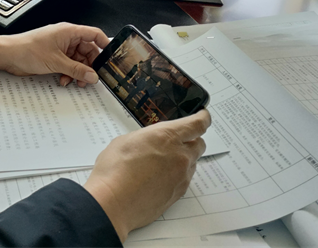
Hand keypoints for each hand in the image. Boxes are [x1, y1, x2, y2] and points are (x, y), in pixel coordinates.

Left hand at [0, 23, 109, 86]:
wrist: (8, 55)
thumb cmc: (27, 49)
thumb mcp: (56, 62)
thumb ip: (77, 70)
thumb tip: (93, 76)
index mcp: (69, 32)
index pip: (94, 34)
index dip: (105, 45)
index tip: (111, 58)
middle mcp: (66, 38)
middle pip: (88, 51)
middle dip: (89, 66)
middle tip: (90, 79)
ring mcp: (59, 48)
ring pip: (78, 61)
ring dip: (78, 72)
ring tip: (75, 82)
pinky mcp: (53, 57)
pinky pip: (68, 65)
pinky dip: (68, 73)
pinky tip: (64, 80)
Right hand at [83, 109, 210, 241]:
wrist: (114, 202)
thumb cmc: (114, 171)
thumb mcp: (126, 141)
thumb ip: (146, 138)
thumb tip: (151, 142)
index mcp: (167, 136)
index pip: (198, 124)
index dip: (203, 117)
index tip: (203, 115)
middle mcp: (180, 156)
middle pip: (199, 144)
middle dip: (191, 140)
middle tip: (176, 141)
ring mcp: (181, 177)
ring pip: (191, 163)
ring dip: (182, 159)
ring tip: (158, 163)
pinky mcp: (178, 194)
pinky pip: (184, 179)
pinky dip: (175, 175)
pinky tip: (156, 178)